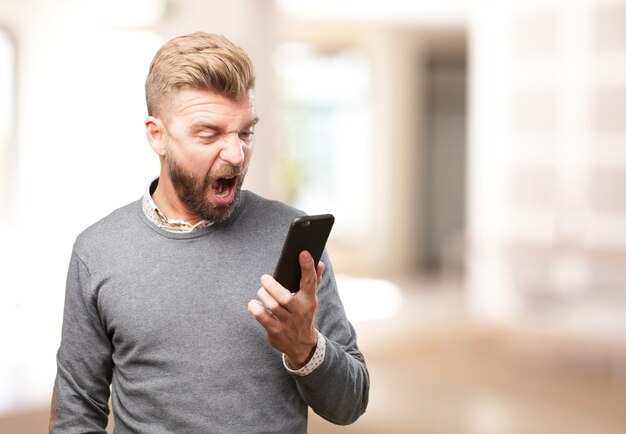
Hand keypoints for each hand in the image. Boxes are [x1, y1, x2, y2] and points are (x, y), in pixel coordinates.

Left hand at [247, 251, 324, 368]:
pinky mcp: (276, 331)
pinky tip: (254, 304)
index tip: (303, 253)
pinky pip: (262, 317)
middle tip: (264, 278)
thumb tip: (320, 263)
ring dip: (263, 295)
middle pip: (284, 296)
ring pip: (272, 306)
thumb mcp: (311, 299)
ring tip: (261, 291)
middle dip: (271, 285)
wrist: (302, 345)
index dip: (307, 267)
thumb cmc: (304, 315)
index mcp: (309, 300)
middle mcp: (300, 312)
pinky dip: (255, 308)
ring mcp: (288, 323)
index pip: (310, 281)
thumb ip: (314, 281)